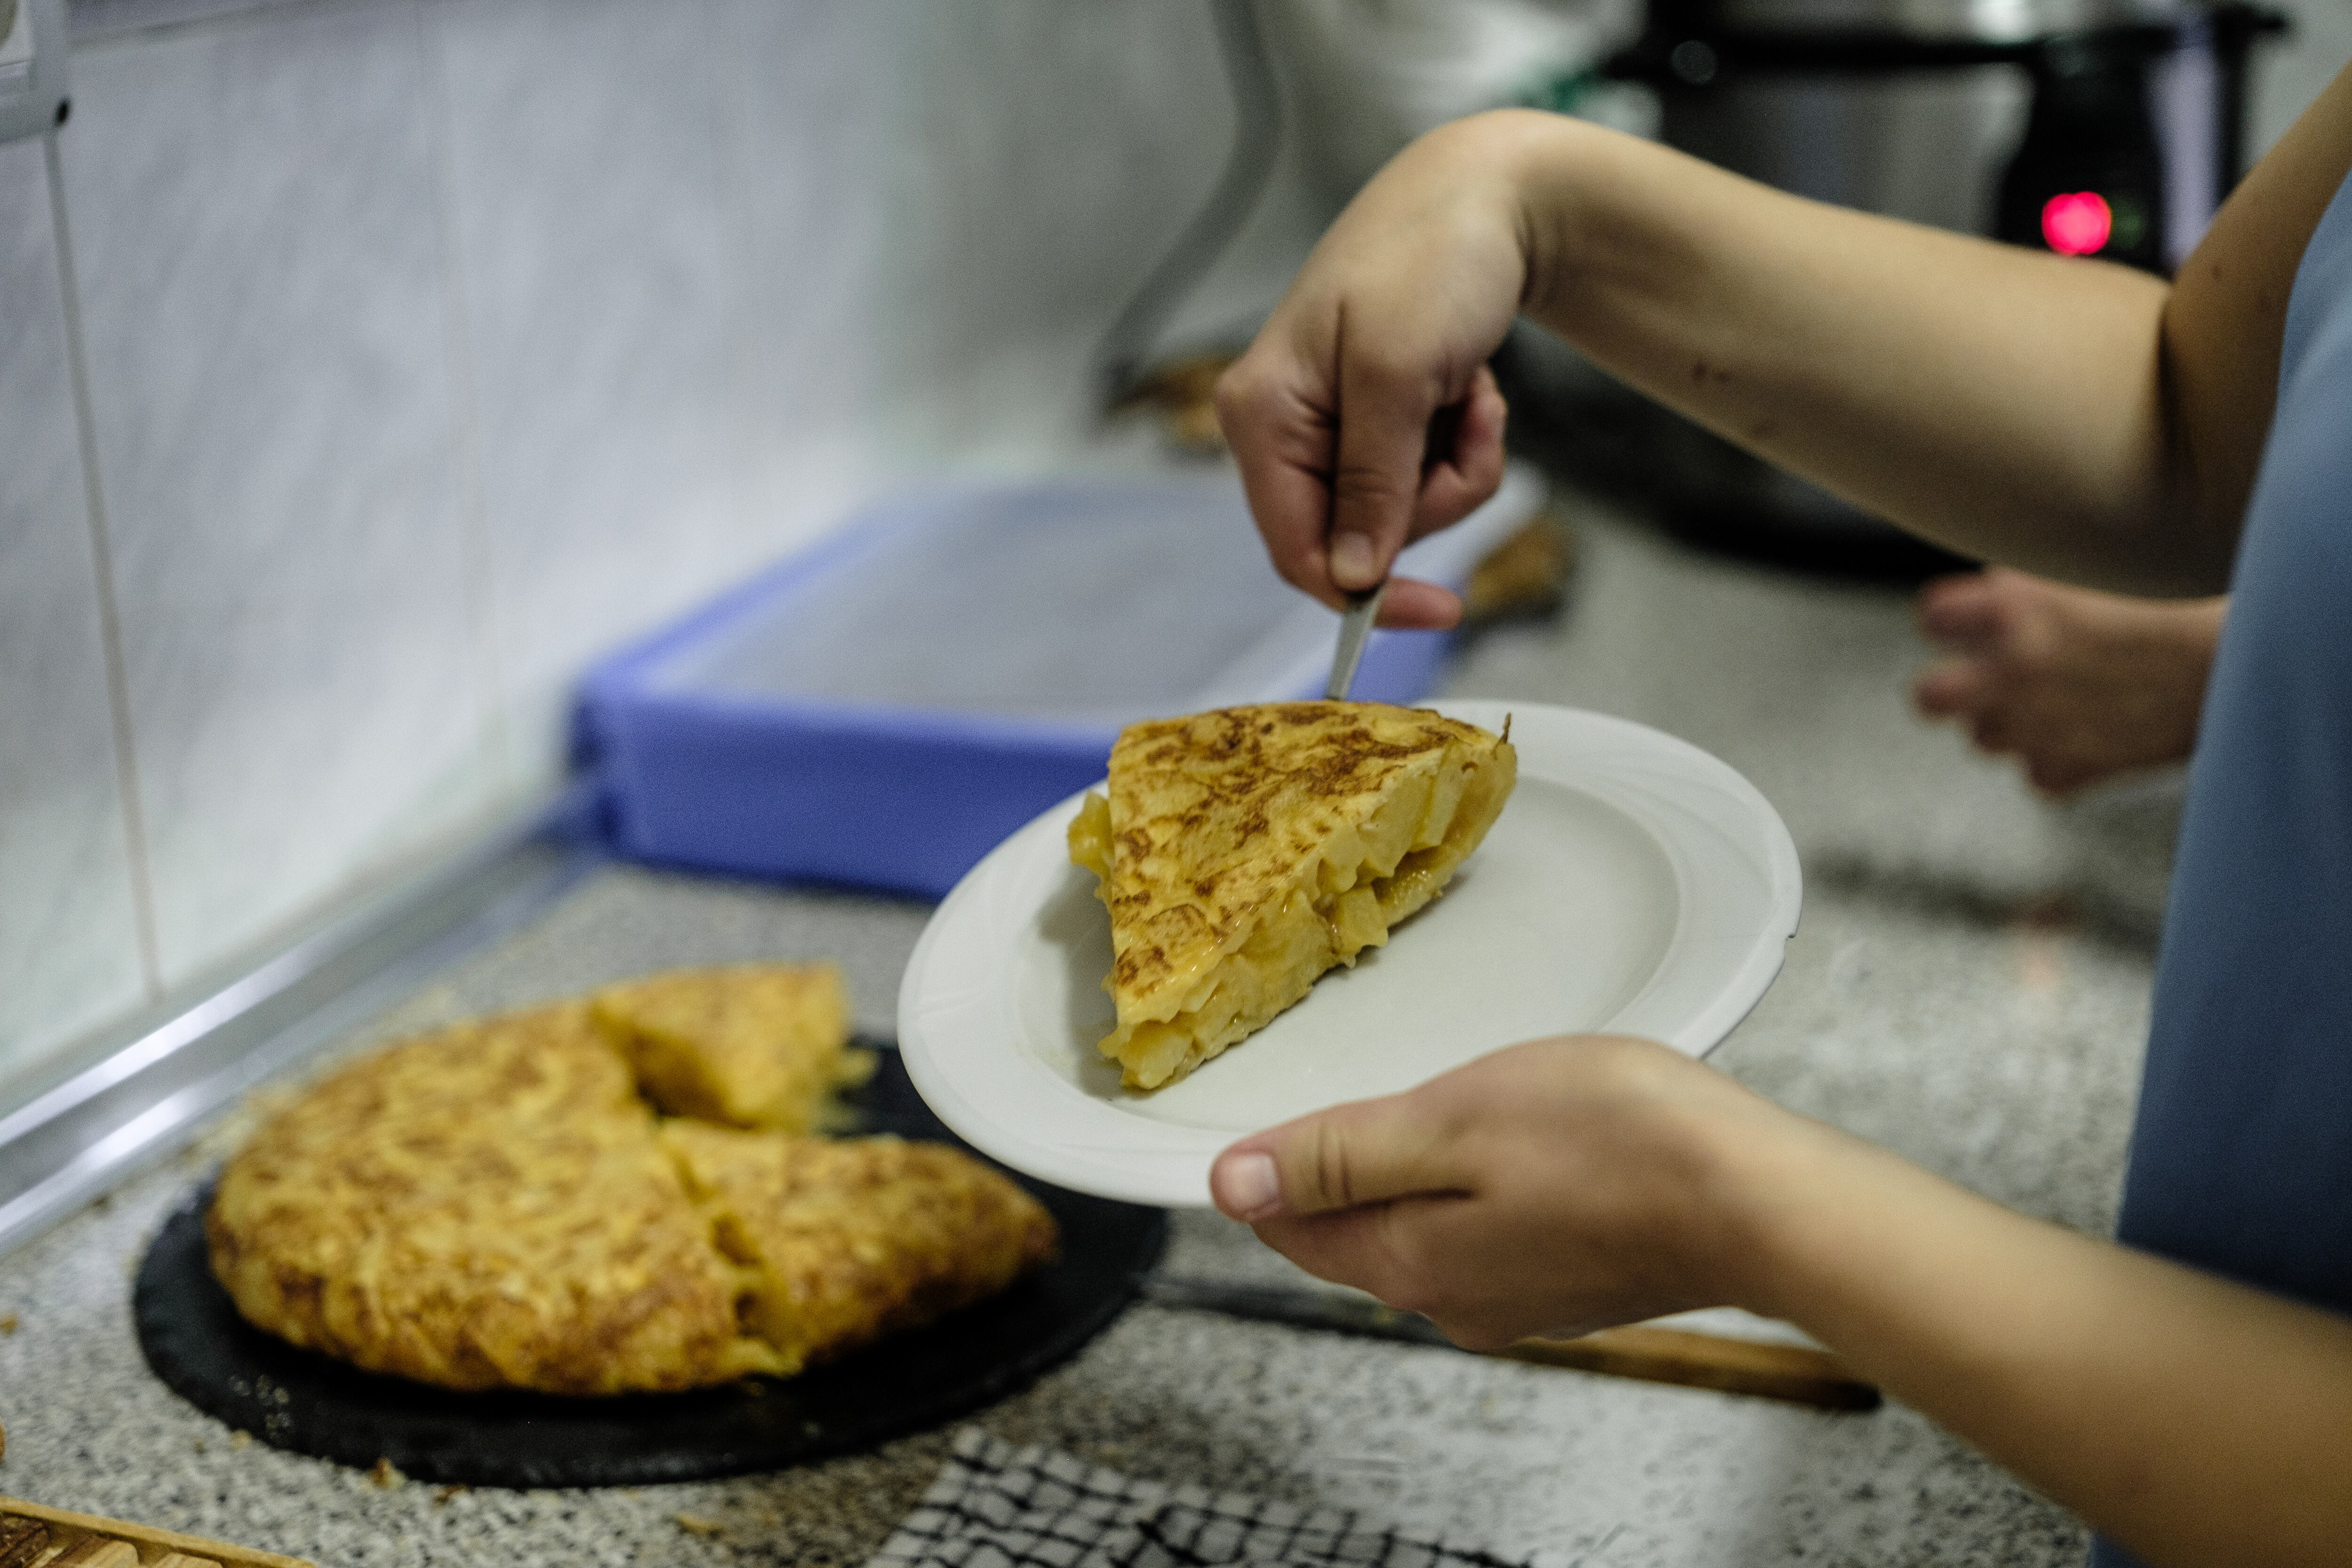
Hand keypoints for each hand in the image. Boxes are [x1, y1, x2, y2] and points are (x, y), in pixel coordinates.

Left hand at [1207, 1035, 1816, 1348]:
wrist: (1762, 1199)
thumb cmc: (1619, 1143)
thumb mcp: (1451, 1122)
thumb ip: (1338, 1157)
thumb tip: (1233, 1186)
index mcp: (1410, 1262)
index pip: (1292, 1226)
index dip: (1268, 1165)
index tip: (1271, 1108)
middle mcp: (1456, 1300)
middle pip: (1356, 1230)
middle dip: (1347, 1162)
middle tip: (1369, 1085)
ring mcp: (1519, 1298)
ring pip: (1428, 1226)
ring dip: (1422, 1167)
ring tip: (1451, 1103)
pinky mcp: (1573, 1279)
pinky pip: (1493, 1230)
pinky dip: (1485, 1183)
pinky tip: (1519, 1139)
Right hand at [1215, 116, 1532, 630]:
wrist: (1488, 196)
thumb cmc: (1429, 260)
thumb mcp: (1395, 376)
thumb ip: (1369, 483)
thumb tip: (1349, 576)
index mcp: (1261, 416)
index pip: (1296, 548)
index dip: (1364, 594)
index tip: (1442, 610)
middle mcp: (1284, 429)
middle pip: (1356, 538)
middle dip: (1430, 498)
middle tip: (1468, 426)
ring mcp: (1330, 428)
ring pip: (1400, 513)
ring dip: (1456, 465)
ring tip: (1469, 393)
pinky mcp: (1375, 423)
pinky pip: (1424, 477)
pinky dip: (1462, 442)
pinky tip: (1468, 388)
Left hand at [1912, 568, 2221, 794]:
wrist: (2240, 657)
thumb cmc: (2171, 600)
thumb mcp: (2086, 568)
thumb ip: (2025, 585)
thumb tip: (1987, 591)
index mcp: (2013, 609)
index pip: (1932, 617)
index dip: (1951, 618)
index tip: (1965, 621)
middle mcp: (2013, 670)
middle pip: (1928, 697)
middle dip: (1945, 689)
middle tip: (1973, 678)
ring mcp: (2038, 726)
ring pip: (1984, 738)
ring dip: (2010, 720)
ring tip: (2058, 698)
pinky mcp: (2073, 769)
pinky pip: (2037, 773)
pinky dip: (2056, 757)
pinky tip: (2089, 731)